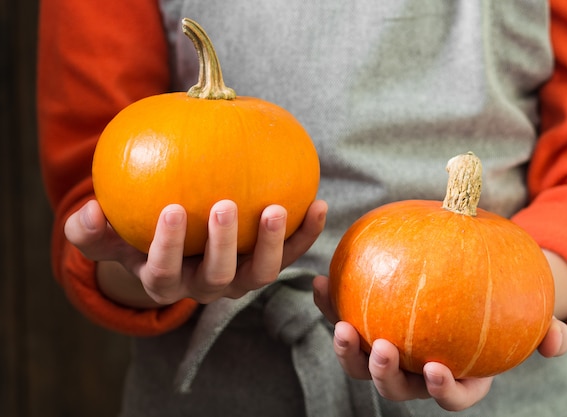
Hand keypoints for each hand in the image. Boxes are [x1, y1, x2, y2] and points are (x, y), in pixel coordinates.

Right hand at [65, 199, 326, 307]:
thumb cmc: (136, 236)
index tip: (171, 208)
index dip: (167, 245)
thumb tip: (88, 211)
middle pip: (218, 279)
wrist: (175, 246)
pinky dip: (306, 234)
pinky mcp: (266, 264)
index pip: (163, 271)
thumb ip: (92, 230)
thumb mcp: (107, 236)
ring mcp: (239, 279)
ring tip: (276, 207)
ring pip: (259, 274)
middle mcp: (205, 287)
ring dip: (271, 244)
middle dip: (221, 246)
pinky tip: (317, 202)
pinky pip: (290, 253)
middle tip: (223, 205)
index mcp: (166, 281)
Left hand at [313, 275, 566, 411]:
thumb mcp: (528, 314)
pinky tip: (321, 283)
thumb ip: (544, 330)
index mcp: (454, 376)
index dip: (442, 390)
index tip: (435, 369)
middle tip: (381, 347)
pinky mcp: (364, 324)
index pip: (448, 396)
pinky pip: (342, 318)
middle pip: (394, 387)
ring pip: (361, 363)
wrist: (466, 283)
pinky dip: (328, 306)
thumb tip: (557, 342)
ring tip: (340, 324)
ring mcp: (387, 350)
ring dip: (347, 350)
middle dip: (382, 374)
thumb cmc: (500, 303)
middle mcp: (415, 370)